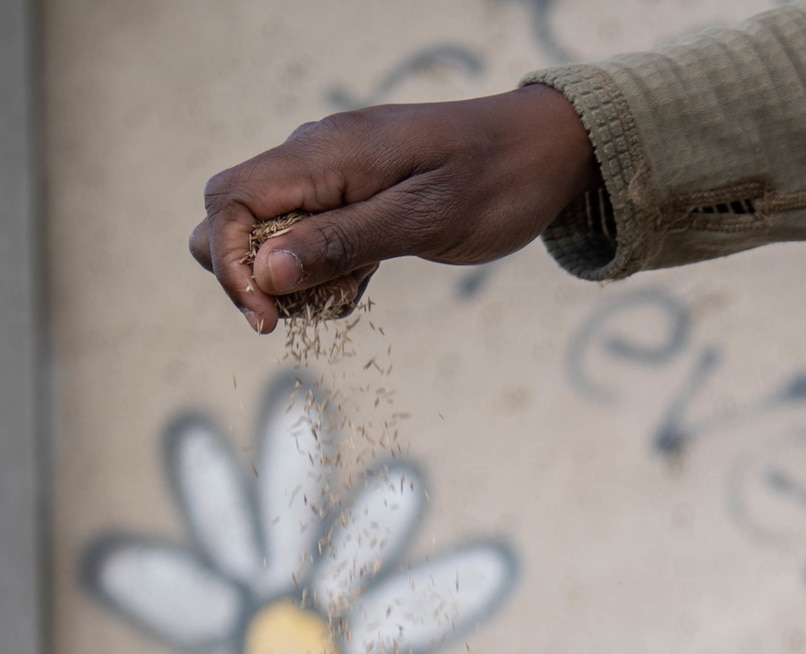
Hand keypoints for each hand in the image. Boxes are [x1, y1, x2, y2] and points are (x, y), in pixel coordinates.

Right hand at [189, 86, 599, 333]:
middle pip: (235, 214)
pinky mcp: (356, 198)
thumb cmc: (495, 180)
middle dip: (248, 274)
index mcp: (325, 154)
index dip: (230, 264)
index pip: (232, 201)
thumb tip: (264, 273)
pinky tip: (357, 291)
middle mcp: (316, 158)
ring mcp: (334, 177)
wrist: (543, 151)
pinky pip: (313, 238)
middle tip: (296, 320)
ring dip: (289, 279)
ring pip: (271, 232)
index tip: (266, 319)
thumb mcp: (425, 219)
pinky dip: (322, 272)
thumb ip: (344, 242)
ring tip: (345, 300)